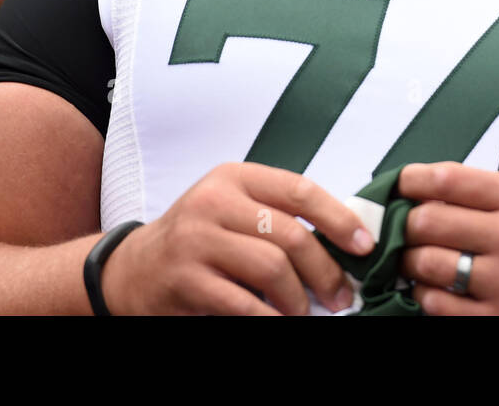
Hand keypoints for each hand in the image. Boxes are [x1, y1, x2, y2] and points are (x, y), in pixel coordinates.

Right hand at [98, 162, 374, 315]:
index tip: (364, 246)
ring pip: (271, 268)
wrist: (134, 269)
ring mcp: (196, 239)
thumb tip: (345, 240)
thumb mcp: (235, 210)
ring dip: (299, 298)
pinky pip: (243, 303)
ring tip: (305, 312)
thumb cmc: (200, 238)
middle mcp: (214, 201)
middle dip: (325, 270)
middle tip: (342, 295)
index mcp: (235, 177)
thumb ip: (279, 215)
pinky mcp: (185, 278)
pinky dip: (269, 318)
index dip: (339, 219)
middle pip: (290, 234)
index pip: (300, 190)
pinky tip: (279, 321)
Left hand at [398, 162, 498, 314]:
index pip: (448, 179)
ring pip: (424, 264)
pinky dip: (423, 295)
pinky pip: (436, 304)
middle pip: (427, 221)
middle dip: (405, 223)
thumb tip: (420, 190)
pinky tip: (432, 287)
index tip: (399, 184)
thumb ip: (482, 192)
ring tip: (413, 257)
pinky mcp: (497, 319)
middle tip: (402, 226)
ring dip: (409, 261)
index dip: (411, 180)